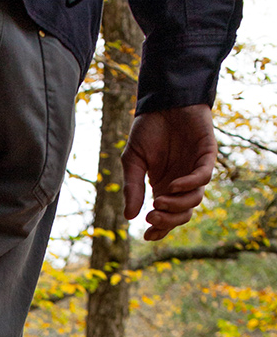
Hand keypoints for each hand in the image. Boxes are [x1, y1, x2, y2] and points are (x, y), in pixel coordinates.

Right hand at [122, 104, 216, 241]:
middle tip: (152, 216)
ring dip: (177, 205)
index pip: (167, 216)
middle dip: (168, 221)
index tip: (147, 235)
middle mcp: (182, 183)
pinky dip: (190, 184)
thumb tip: (130, 217)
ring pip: (195, 199)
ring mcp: (195, 169)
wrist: (163, 101)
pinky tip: (174, 186)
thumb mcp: (133, 162)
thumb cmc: (148, 129)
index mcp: (164, 187)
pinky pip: (203, 176)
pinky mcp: (207, 154)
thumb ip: (133, 188)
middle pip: (182, 213)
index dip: (160, 229)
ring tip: (159, 201)